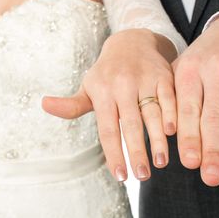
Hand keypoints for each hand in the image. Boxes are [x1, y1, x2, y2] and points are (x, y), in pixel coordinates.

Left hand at [42, 29, 177, 181]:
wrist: (132, 41)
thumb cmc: (107, 73)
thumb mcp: (88, 87)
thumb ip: (72, 105)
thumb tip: (44, 104)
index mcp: (103, 92)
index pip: (107, 130)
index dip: (114, 154)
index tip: (120, 176)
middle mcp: (123, 86)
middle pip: (130, 124)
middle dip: (137, 152)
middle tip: (141, 176)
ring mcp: (145, 80)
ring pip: (152, 113)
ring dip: (158, 139)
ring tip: (161, 162)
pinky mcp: (164, 76)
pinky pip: (169, 98)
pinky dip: (171, 115)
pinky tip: (174, 134)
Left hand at [173, 14, 218, 185]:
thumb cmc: (207, 58)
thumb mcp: (186, 69)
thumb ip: (175, 98)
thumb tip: (166, 136)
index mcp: (191, 71)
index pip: (189, 110)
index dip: (190, 138)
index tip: (190, 164)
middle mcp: (216, 70)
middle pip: (214, 117)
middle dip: (212, 151)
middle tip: (210, 178)